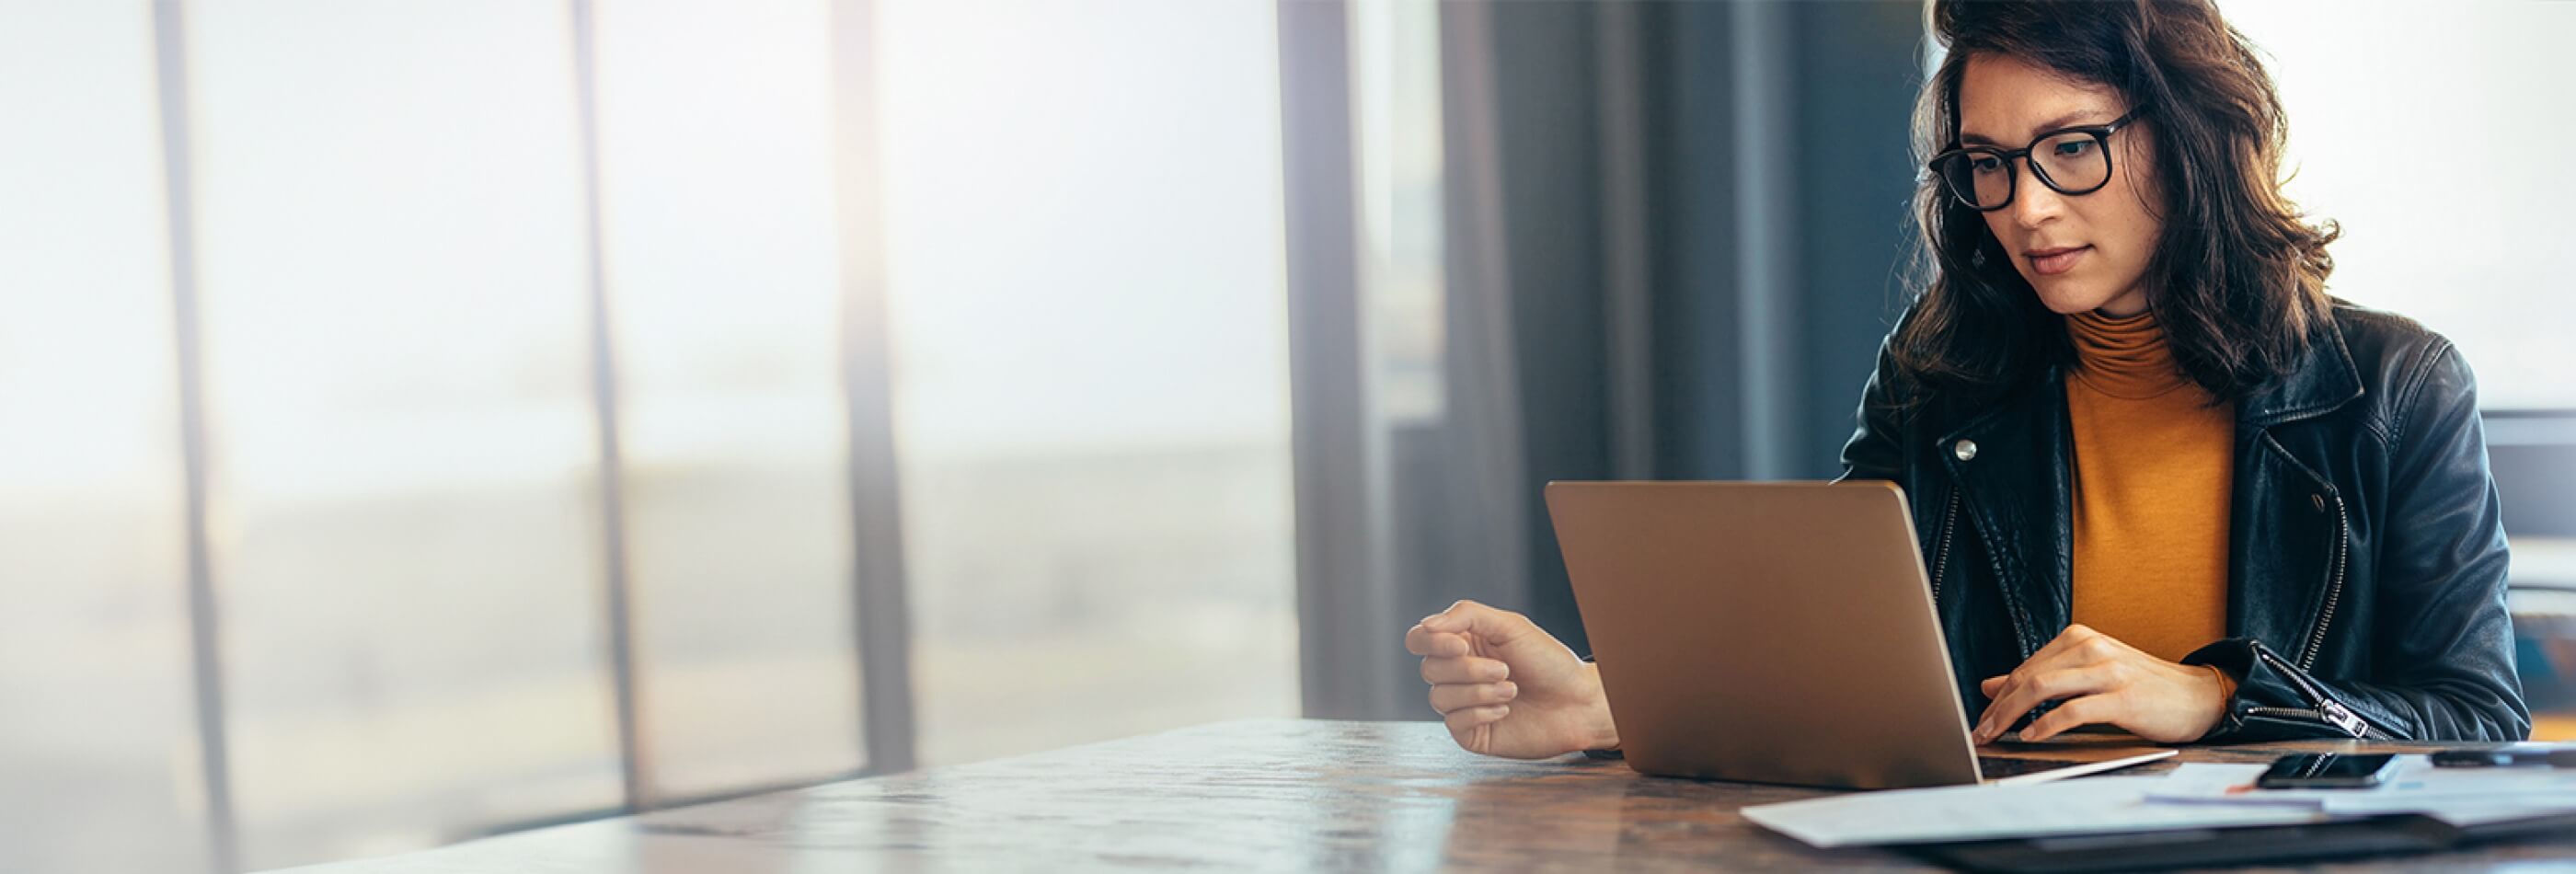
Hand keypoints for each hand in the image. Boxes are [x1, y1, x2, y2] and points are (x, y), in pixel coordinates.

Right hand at [1404, 600, 1617, 758]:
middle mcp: (1458, 674)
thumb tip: (1426, 625)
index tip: (1461, 646)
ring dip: (1479, 692)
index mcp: (1463, 643)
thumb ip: (1466, 615)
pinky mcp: (1471, 733)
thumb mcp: (1510, 626)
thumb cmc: (1548, 661)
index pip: (1419, 640)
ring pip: (1439, 697)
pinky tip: (1506, 710)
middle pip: (1429, 669)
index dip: (1431, 642)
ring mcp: (1462, 705)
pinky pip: (1453, 723)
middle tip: (1506, 670)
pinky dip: (1481, 713)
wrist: (1578, 702)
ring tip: (1512, 691)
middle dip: (1468, 670)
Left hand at [1972, 624, 2230, 743]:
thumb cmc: (2142, 687)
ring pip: (2043, 688)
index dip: (1998, 696)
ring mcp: (2108, 671)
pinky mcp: (2123, 697)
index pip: (2025, 667)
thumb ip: (2042, 677)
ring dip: (2012, 715)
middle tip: (1980, 731)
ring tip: (1997, 735)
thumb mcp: (2087, 674)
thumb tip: (1990, 685)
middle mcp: (2090, 648)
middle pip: (2028, 677)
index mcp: (2079, 639)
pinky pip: (2073, 710)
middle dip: (1998, 708)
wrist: (2199, 696)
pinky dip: (2046, 725)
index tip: (1980, 719)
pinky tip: (2032, 736)